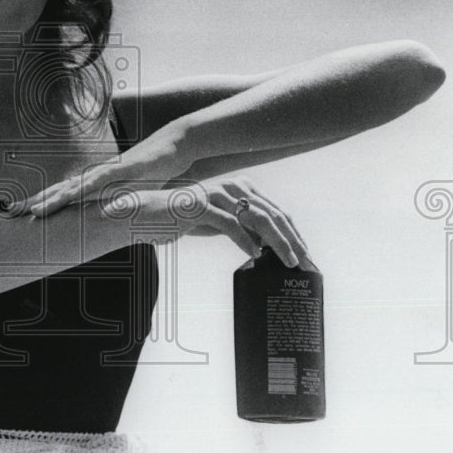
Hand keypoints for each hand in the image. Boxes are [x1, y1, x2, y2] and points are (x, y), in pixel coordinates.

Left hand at [9, 123, 186, 217]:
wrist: (173, 145)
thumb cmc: (149, 171)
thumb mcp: (129, 196)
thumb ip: (113, 207)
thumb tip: (101, 222)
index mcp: (94, 184)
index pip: (60, 196)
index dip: (38, 205)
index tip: (16, 216)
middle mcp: (96, 176)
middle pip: (59, 189)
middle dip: (34, 201)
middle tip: (10, 212)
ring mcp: (109, 171)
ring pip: (76, 186)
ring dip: (54, 198)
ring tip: (34, 210)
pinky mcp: (125, 168)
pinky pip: (103, 179)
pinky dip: (87, 188)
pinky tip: (73, 195)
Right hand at [100, 175, 308, 267]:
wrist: (145, 216)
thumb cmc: (181, 220)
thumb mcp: (216, 223)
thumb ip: (241, 228)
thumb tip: (266, 247)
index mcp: (240, 187)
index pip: (276, 211)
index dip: (294, 235)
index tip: (306, 256)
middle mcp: (232, 187)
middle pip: (273, 215)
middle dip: (293, 242)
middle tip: (307, 265)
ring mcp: (217, 195)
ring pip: (258, 218)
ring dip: (277, 242)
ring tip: (288, 262)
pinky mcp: (201, 207)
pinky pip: (230, 224)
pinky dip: (246, 241)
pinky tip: (256, 256)